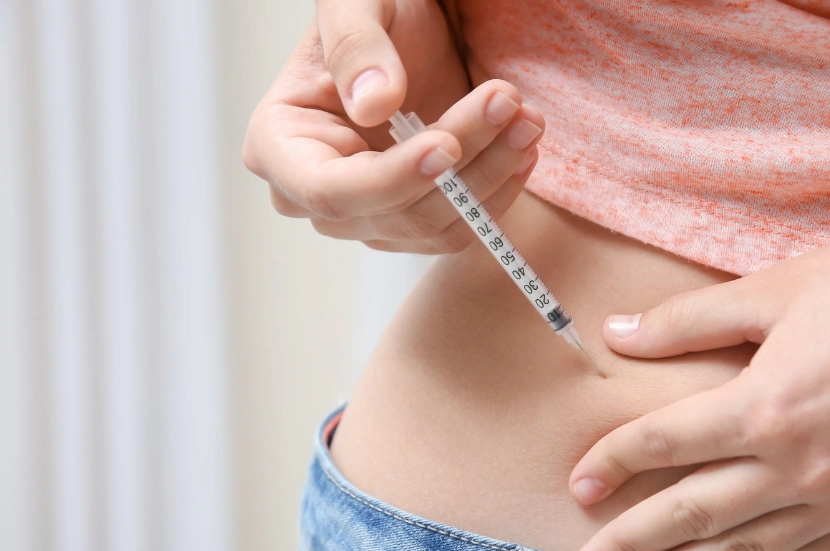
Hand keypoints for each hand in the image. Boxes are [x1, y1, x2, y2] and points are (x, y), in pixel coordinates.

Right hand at [242, 0, 544, 252]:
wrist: (411, 30)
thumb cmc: (372, 11)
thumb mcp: (356, 3)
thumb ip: (355, 46)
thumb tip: (373, 106)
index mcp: (280, 146)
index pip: (331, 190)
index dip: (391, 180)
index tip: (446, 147)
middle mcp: (319, 196)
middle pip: (396, 212)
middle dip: (463, 165)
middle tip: (510, 105)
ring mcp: (369, 216)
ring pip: (437, 226)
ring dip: (492, 176)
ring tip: (527, 120)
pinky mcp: (413, 222)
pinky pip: (461, 226)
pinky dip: (499, 189)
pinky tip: (521, 145)